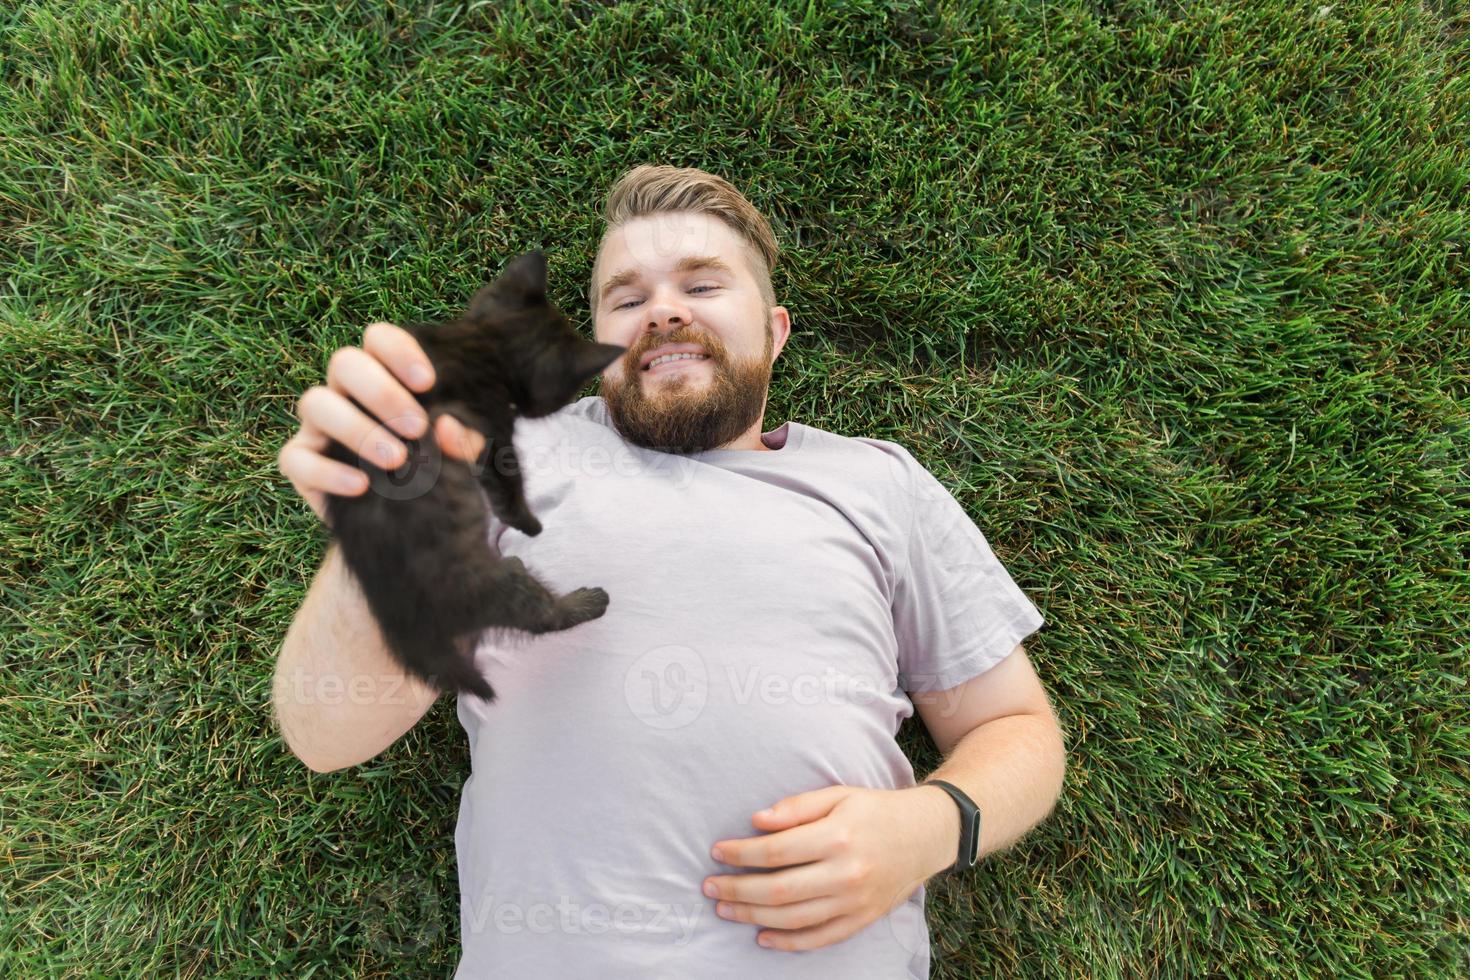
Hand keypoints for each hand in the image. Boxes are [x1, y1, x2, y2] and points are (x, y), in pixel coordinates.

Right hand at [277, 321, 486, 524]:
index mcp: (383, 374)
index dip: (399, 351)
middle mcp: (344, 391)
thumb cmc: (435, 472)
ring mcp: (317, 425)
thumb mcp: (458, 457)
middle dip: (381, 391)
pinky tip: (362, 486)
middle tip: (417, 427)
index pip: (379, 339)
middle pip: (344, 362)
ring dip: (357, 428)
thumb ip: (461, 442)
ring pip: (315, 402)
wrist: (412, 521)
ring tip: (396, 460)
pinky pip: (297, 458)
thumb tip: (449, 428)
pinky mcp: (299, 463)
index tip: (428, 382)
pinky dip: (328, 472)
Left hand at [704, 785, 954, 951]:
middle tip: (709, 886)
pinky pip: (818, 938)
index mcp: (838, 836)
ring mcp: (855, 902)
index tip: (717, 851)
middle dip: (737, 889)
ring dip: (752, 915)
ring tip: (725, 908)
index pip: (777, 850)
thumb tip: (756, 821)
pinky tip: (761, 935)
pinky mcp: (861, 920)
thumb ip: (797, 807)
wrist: (925, 835)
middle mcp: (846, 873)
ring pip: (793, 918)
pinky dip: (787, 942)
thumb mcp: (838, 795)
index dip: (741, 853)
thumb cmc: (875, 810)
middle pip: (779, 890)